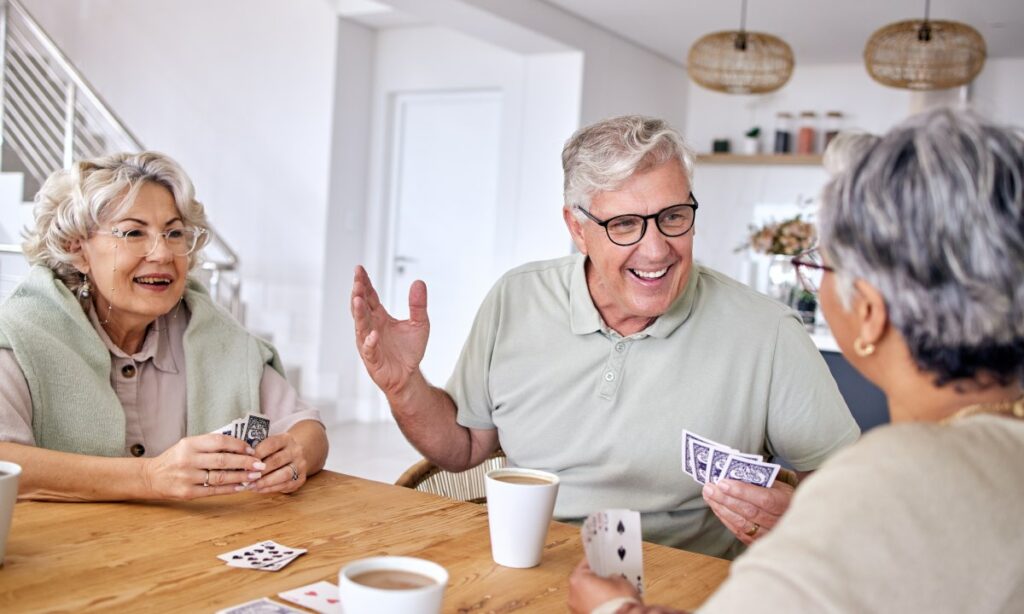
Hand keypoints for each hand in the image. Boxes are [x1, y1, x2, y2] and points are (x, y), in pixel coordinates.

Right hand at [142, 434, 264, 499]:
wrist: (150, 477)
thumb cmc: (174, 459)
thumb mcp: (188, 445)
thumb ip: (209, 444)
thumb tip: (239, 446)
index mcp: (189, 444)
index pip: (219, 441)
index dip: (238, 445)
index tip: (252, 450)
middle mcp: (188, 459)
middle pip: (223, 460)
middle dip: (245, 462)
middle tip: (260, 464)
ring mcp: (187, 477)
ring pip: (220, 477)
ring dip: (241, 477)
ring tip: (255, 476)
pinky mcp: (187, 492)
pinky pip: (213, 491)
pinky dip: (229, 489)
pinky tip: (241, 487)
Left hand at [248, 433, 306, 493]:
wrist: (296, 456)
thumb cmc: (275, 451)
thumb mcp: (269, 445)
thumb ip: (258, 450)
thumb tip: (240, 461)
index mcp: (286, 439)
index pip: (271, 444)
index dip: (257, 453)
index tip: (244, 461)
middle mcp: (296, 451)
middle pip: (277, 460)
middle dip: (259, 470)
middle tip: (245, 476)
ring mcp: (300, 465)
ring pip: (283, 474)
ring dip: (265, 481)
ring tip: (251, 485)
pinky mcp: (300, 479)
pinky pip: (285, 485)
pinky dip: (270, 488)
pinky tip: (259, 489)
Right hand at [350, 265, 429, 396]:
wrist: (408, 376)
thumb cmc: (409, 350)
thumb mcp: (420, 324)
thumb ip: (418, 305)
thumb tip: (419, 282)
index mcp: (379, 317)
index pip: (369, 296)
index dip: (364, 283)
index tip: (359, 269)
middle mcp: (371, 327)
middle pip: (361, 307)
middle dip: (358, 293)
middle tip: (357, 280)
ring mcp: (369, 343)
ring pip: (361, 326)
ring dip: (359, 313)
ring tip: (358, 299)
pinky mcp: (373, 359)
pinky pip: (369, 350)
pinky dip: (370, 342)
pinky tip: (373, 334)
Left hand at [568, 559, 639, 613]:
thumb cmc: (620, 602)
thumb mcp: (620, 580)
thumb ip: (611, 576)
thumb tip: (610, 580)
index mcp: (578, 580)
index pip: (584, 565)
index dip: (595, 562)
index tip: (601, 560)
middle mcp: (573, 596)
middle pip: (583, 582)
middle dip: (595, 580)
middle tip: (608, 577)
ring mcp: (576, 610)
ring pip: (585, 597)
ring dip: (595, 594)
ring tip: (611, 593)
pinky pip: (589, 608)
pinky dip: (597, 606)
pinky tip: (609, 604)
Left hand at [702, 478, 794, 544]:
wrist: (795, 518)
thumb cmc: (782, 496)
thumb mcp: (779, 484)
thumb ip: (760, 480)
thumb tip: (733, 472)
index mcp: (786, 503)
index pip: (764, 499)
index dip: (742, 492)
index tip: (723, 483)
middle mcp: (779, 522)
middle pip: (749, 512)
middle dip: (726, 499)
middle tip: (709, 488)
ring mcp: (769, 534)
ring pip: (742, 524)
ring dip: (722, 509)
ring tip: (709, 495)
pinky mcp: (759, 542)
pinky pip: (740, 532)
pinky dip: (726, 519)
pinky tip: (716, 508)